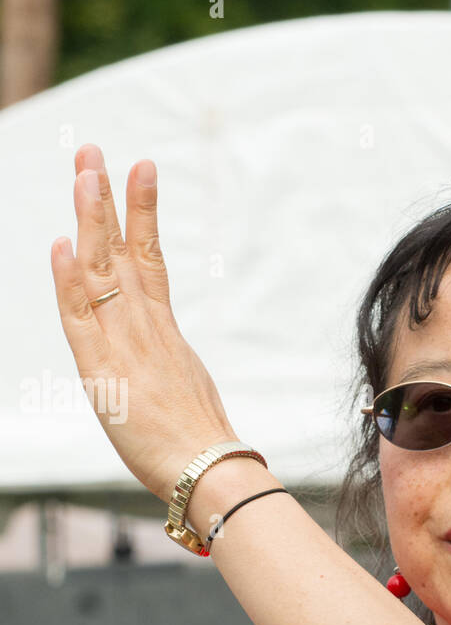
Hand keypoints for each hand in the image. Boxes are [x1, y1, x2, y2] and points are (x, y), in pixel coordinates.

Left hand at [50, 144, 240, 501]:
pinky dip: (70, 280)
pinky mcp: (106, 373)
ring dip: (91, 220)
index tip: (140, 171)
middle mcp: (145, 330)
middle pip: (125, 252)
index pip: (149, 260)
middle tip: (97, 152)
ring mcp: (127, 347)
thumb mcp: (188, 398)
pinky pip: (83, 319)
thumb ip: (172, 374)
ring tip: (85, 171)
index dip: (142, 215)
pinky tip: (64, 243)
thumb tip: (173, 373)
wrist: (212, 472)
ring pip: (103, 272)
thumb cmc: (203, 449)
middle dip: (110, 199)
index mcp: (164, 334)